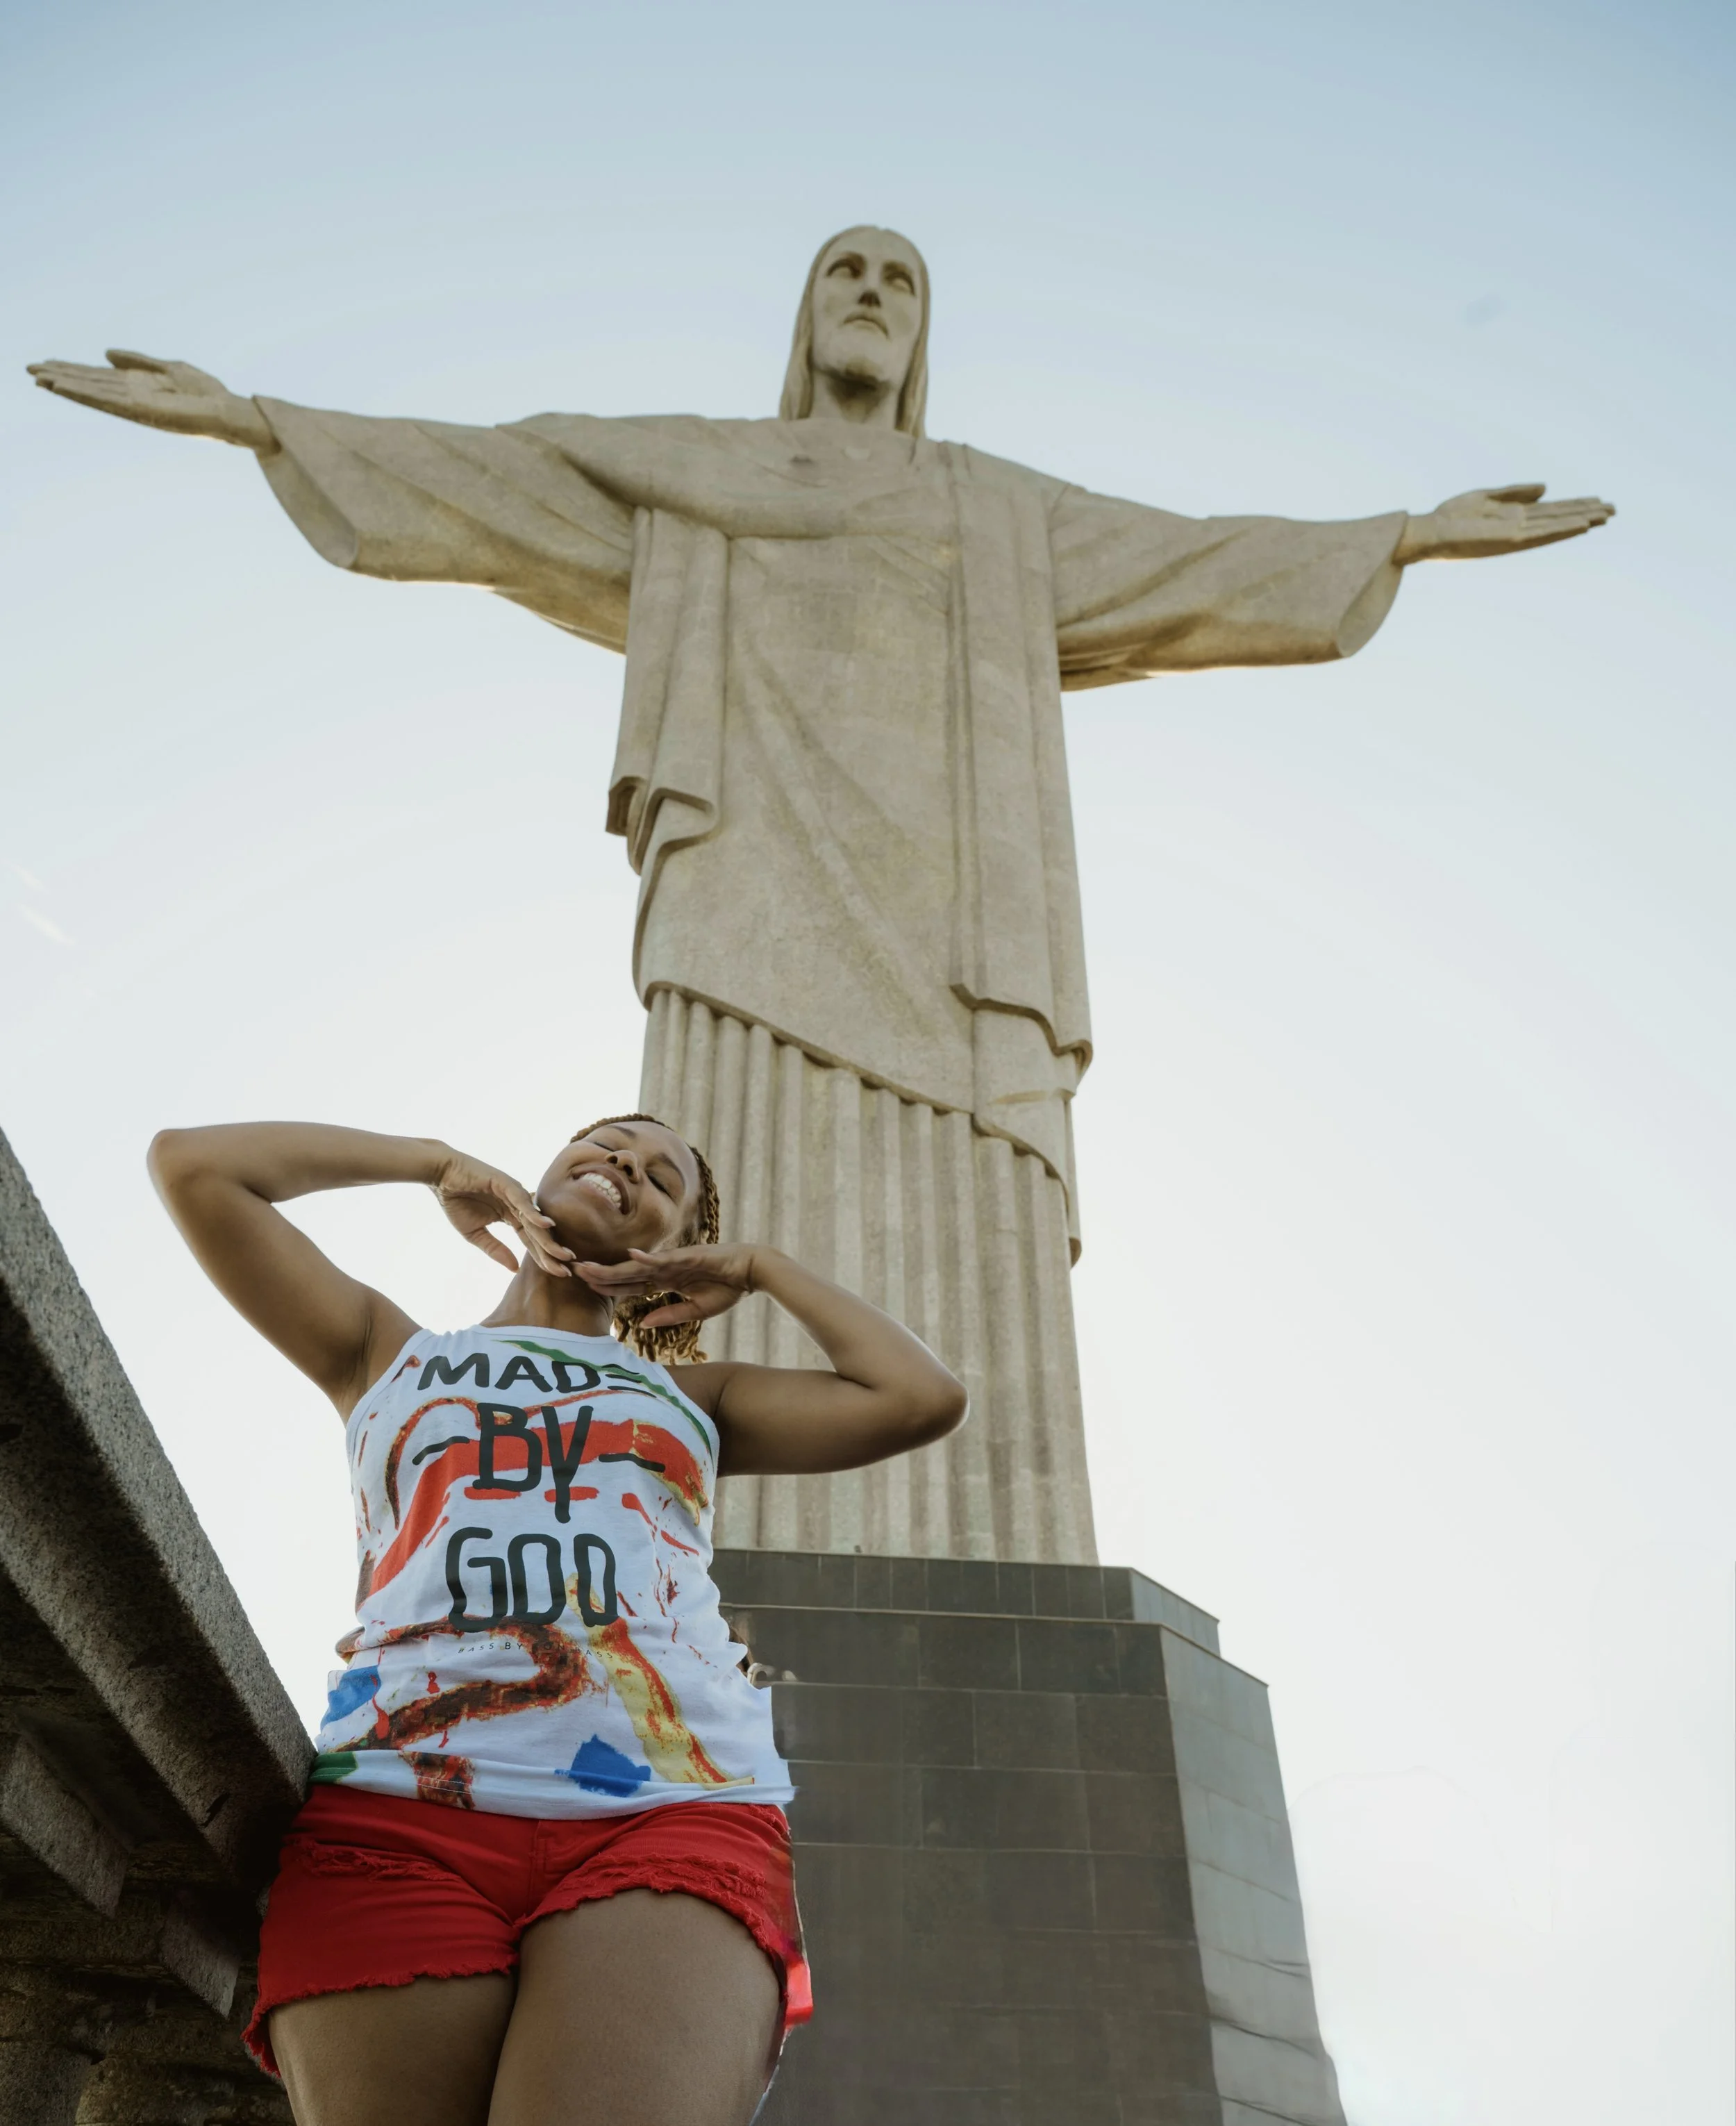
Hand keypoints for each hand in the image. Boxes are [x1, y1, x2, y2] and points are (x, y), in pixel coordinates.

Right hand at [27, 349, 275, 451]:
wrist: (230, 411)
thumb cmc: (207, 392)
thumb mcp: (169, 367)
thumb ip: (138, 360)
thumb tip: (106, 353)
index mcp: (138, 386)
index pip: (98, 377)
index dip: (73, 370)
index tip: (47, 364)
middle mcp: (133, 398)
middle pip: (90, 385)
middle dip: (60, 376)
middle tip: (28, 368)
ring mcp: (136, 406)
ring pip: (93, 393)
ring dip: (65, 385)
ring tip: (38, 377)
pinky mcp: (143, 412)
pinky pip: (109, 401)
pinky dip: (86, 394)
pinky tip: (66, 387)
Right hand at [431, 1149, 575, 1277]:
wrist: (440, 1177)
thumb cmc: (456, 1202)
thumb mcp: (475, 1234)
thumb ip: (495, 1249)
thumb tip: (515, 1269)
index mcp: (512, 1216)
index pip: (531, 1240)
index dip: (543, 1257)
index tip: (559, 1274)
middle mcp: (518, 1205)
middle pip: (539, 1233)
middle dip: (552, 1252)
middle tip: (568, 1270)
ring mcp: (514, 1193)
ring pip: (535, 1219)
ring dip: (548, 1238)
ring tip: (563, 1254)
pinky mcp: (506, 1183)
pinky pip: (522, 1201)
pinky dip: (534, 1212)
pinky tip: (547, 1225)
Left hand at [574, 1244, 760, 1326]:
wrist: (751, 1271)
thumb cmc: (727, 1288)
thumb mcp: (696, 1310)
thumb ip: (670, 1315)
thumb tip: (643, 1325)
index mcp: (666, 1281)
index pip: (631, 1285)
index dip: (608, 1287)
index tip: (586, 1289)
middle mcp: (665, 1269)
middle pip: (626, 1274)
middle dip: (600, 1275)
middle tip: (572, 1272)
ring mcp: (674, 1261)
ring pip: (637, 1266)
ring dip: (612, 1267)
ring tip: (587, 1267)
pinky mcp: (689, 1256)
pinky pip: (665, 1259)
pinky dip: (647, 1258)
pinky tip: (629, 1255)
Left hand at [1396, 484, 1613, 563]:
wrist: (1428, 532)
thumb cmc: (1451, 517)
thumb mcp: (1485, 497)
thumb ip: (1515, 493)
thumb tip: (1546, 488)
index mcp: (1514, 518)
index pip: (1551, 511)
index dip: (1575, 505)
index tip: (1598, 501)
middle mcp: (1519, 528)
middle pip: (1559, 518)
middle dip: (1585, 513)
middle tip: (1614, 509)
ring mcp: (1516, 535)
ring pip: (1556, 526)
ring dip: (1581, 520)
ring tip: (1605, 515)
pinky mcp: (1509, 540)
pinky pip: (1541, 534)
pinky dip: (1562, 529)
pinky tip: (1580, 524)